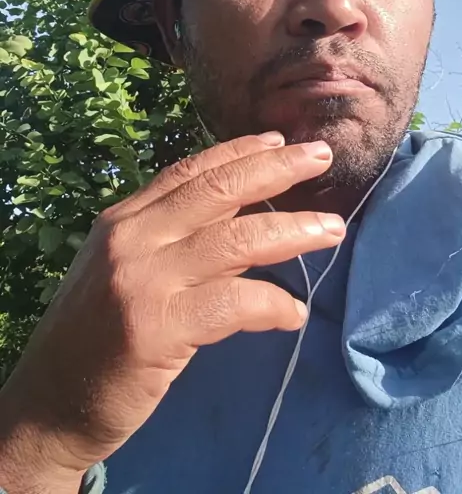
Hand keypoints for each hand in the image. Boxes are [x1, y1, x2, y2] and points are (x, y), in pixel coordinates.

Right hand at [0, 132, 344, 490]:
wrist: (48, 404)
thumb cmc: (93, 335)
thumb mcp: (123, 271)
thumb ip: (172, 241)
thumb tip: (241, 220)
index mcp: (123, 220)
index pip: (189, 171)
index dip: (238, 151)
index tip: (279, 140)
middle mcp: (131, 239)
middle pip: (217, 190)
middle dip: (276, 169)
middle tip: (321, 156)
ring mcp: (142, 281)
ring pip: (234, 240)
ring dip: (292, 231)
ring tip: (332, 230)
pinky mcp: (156, 329)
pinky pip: (232, 305)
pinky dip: (271, 306)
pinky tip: (294, 314)